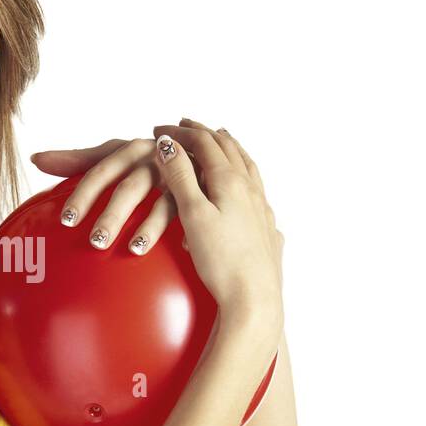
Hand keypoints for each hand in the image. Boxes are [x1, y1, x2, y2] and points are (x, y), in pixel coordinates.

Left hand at [30, 129, 203, 254]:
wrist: (194, 151)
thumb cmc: (144, 158)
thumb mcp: (114, 155)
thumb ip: (76, 159)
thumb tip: (35, 158)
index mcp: (129, 150)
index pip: (101, 170)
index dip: (85, 194)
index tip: (67, 220)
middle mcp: (155, 159)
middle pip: (129, 187)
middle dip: (112, 214)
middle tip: (94, 241)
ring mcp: (179, 177)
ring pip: (162, 202)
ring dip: (149, 225)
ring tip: (133, 248)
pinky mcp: (198, 193)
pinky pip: (191, 213)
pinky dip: (185, 231)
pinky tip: (181, 249)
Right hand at [152, 119, 284, 324]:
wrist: (254, 299)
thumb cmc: (221, 260)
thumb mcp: (193, 215)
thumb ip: (181, 177)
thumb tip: (168, 144)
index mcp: (230, 181)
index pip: (204, 143)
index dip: (181, 132)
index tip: (159, 129)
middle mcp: (250, 189)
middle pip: (228, 148)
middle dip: (204, 134)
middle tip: (185, 125)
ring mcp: (261, 208)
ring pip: (246, 166)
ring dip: (228, 149)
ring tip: (218, 141)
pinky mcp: (265, 228)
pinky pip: (255, 189)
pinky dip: (243, 173)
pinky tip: (243, 184)